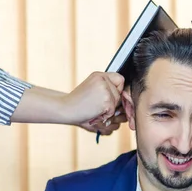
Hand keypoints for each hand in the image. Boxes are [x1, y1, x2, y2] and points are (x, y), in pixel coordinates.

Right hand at [10, 71, 126, 135]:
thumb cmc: (78, 104)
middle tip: (96, 105)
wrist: (65, 109)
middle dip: (113, 102)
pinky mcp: (107, 100)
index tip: (108, 97)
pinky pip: (113, 111)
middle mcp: (103, 79)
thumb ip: (106, 89)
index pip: (120, 79)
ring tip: (94, 108)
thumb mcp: (92, 90)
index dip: (117, 90)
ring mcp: (105, 89)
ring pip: (118, 103)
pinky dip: (105, 115)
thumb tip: (126, 97)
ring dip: (109, 109)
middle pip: (120, 93)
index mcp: (99, 75)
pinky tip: (94, 112)